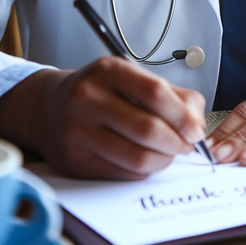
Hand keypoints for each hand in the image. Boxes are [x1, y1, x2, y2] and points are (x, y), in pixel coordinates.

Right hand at [0, 57, 206, 179]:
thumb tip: (198, 122)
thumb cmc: (99, 92)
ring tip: (169, 153)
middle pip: (148, 129)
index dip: (183, 116)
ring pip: (137, 156)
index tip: (196, 129)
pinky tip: (147, 159)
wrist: (48, 108)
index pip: (155, 93)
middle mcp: (88, 99)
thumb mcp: (131, 78)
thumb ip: (171, 94)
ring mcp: (78, 132)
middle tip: (187, 145)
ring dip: (164, 160)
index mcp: (107, 71)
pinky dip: (145, 170)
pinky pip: (124, 173)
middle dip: (177, 142)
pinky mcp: (76, 161)